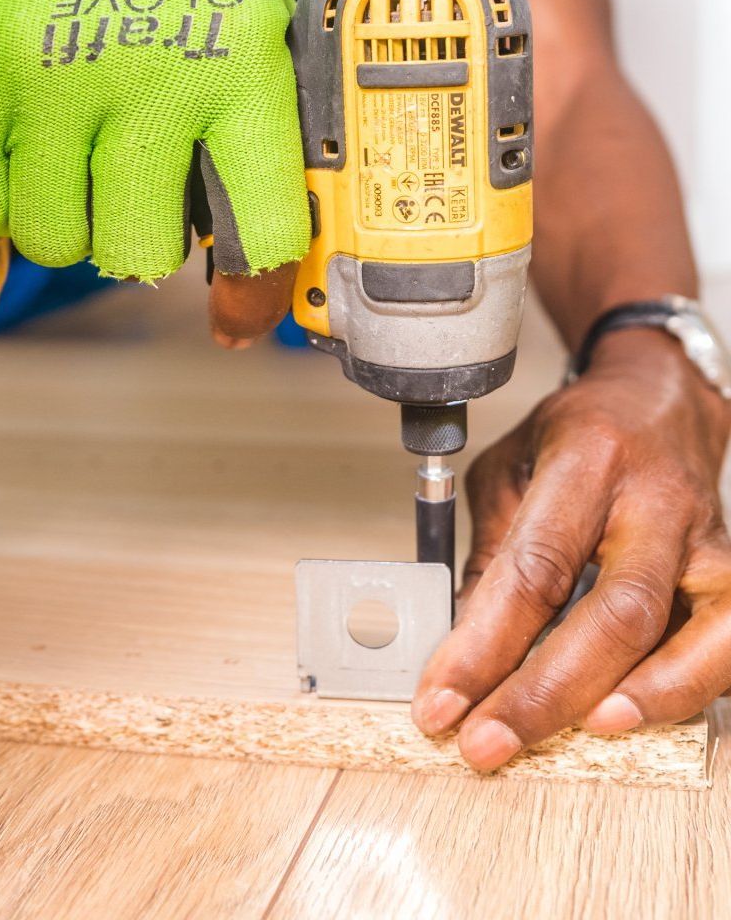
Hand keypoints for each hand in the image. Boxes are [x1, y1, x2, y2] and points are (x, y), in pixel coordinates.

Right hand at [0, 0, 310, 341]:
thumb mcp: (256, 15)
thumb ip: (261, 127)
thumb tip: (264, 251)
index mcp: (241, 68)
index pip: (261, 227)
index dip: (254, 289)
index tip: (238, 311)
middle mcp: (150, 79)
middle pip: (139, 255)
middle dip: (139, 243)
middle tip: (134, 198)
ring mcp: (52, 77)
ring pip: (55, 241)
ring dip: (68, 220)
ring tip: (76, 162)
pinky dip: (4, 196)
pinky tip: (27, 148)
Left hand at [412, 328, 730, 768]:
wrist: (661, 401)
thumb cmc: (578, 436)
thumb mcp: (509, 470)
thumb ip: (489, 553)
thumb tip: (463, 647)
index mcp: (585, 460)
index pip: (533, 566)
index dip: (483, 644)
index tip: (440, 700)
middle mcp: (653, 499)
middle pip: (612, 609)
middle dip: (545, 690)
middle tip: (486, 740)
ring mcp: (703, 537)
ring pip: (688, 629)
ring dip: (633, 697)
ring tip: (579, 735)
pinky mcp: (730, 569)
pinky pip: (728, 640)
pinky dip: (684, 687)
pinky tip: (634, 714)